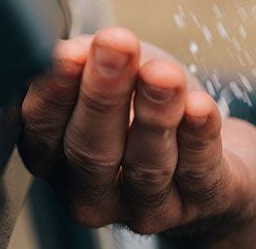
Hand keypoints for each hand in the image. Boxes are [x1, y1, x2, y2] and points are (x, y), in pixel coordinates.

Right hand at [19, 27, 255, 242]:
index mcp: (56, 157)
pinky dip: (198, 137)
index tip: (69, 53)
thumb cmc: (146, 103)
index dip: (56, 91)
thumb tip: (73, 49)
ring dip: (155, 114)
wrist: (212, 148)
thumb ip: (91, 59)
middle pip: (90, 150)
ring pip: (147, 165)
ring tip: (164, 74)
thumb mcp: (117, 72)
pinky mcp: (200, 205)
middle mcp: (92, 192)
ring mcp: (146, 209)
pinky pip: (198, 173)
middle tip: (117, 47)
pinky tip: (200, 107)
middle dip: (104, 95)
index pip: (43, 128)